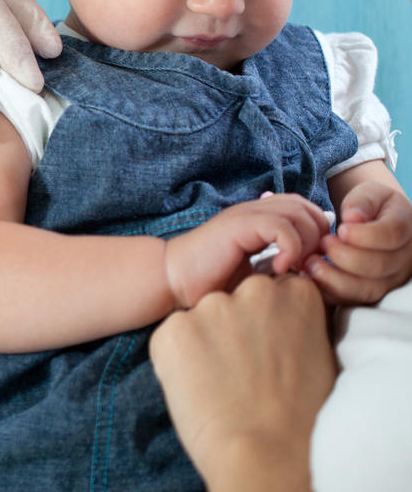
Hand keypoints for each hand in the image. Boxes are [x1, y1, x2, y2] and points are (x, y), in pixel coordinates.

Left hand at [149, 275, 333, 491]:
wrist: (267, 456)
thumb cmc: (302, 421)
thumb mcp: (319, 358)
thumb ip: (295, 327)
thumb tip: (278, 326)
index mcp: (297, 294)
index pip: (271, 293)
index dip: (265, 327)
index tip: (268, 354)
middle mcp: (254, 290)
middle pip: (233, 301)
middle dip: (232, 329)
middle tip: (242, 373)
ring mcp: (211, 307)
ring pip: (200, 320)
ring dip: (202, 345)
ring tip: (220, 386)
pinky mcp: (173, 328)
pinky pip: (170, 340)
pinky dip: (176, 361)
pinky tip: (197, 388)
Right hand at [164, 193, 329, 308]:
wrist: (173, 278)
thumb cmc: (210, 282)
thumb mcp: (254, 272)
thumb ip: (279, 263)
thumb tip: (312, 273)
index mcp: (259, 218)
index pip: (306, 210)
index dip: (317, 235)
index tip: (309, 266)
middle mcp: (255, 209)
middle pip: (308, 208)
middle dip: (317, 239)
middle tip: (305, 268)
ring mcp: (246, 214)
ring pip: (299, 213)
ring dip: (306, 244)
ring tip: (293, 269)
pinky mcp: (238, 225)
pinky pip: (281, 227)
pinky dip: (290, 248)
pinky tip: (277, 268)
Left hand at [308, 180, 411, 303]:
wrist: (374, 222)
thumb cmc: (370, 207)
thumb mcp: (369, 193)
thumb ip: (362, 201)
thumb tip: (353, 217)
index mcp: (405, 227)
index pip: (391, 234)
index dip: (364, 235)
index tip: (341, 228)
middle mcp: (403, 257)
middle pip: (380, 265)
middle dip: (345, 256)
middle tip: (324, 243)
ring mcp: (389, 278)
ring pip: (368, 289)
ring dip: (335, 278)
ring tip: (312, 263)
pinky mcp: (371, 291)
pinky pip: (352, 300)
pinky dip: (329, 292)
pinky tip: (311, 276)